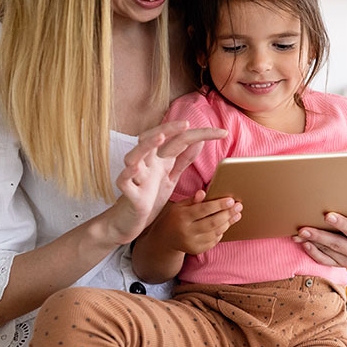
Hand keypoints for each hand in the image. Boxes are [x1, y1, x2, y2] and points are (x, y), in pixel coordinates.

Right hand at [103, 120, 225, 245]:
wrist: (129, 222)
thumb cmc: (149, 196)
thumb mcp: (170, 176)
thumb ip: (183, 159)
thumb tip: (199, 141)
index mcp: (159, 159)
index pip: (179, 139)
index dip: (200, 134)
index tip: (223, 132)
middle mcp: (147, 164)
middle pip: (154, 139)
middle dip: (169, 129)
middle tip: (186, 124)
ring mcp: (136, 177)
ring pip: (135, 156)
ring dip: (146, 145)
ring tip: (160, 137)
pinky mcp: (128, 194)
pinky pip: (124, 180)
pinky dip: (128, 173)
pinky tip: (135, 168)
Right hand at [159, 190, 242, 254]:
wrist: (165, 239)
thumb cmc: (175, 217)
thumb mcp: (180, 206)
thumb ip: (192, 200)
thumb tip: (203, 193)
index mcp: (181, 217)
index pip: (203, 210)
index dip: (218, 205)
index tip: (231, 200)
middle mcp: (186, 231)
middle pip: (212, 222)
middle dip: (228, 214)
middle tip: (239, 206)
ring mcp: (191, 243)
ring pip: (215, 232)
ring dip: (228, 223)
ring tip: (237, 214)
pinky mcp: (196, 250)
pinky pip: (213, 241)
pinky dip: (221, 232)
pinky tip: (226, 224)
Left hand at [293, 212, 346, 268]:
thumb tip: (328, 203)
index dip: (341, 223)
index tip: (327, 215)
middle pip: (339, 244)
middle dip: (320, 235)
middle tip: (303, 229)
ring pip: (329, 252)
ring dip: (313, 242)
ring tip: (299, 233)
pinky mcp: (342, 267)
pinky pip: (325, 261)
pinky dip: (314, 252)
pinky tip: (305, 243)